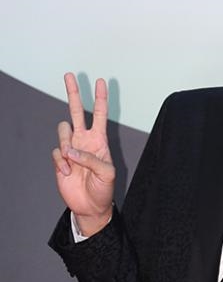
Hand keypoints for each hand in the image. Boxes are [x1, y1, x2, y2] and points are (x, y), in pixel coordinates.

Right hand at [51, 73, 114, 235]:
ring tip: (71, 161)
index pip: (100, 115)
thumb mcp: (107, 174)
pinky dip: (60, 162)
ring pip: (62, 130)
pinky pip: (56, 152)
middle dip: (73, 93)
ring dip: (65, 144)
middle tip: (69, 75)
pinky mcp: (59, 159)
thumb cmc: (104, 189)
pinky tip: (66, 172)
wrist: (91, 206)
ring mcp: (71, 149)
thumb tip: (70, 151)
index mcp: (99, 141)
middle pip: (76, 111)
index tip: (100, 82)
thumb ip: (91, 159)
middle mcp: (84, 140)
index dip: (100, 98)